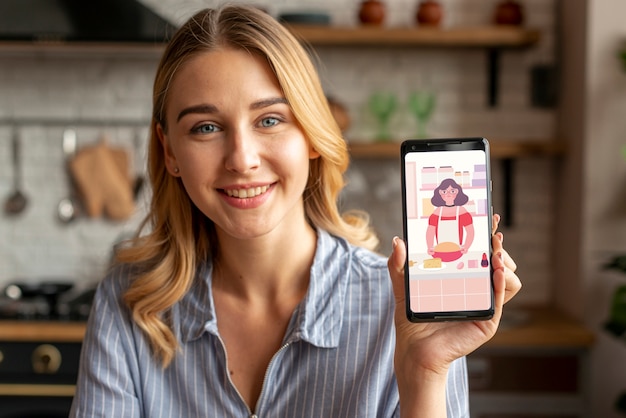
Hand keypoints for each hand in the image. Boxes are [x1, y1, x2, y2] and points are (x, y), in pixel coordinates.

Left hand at [387, 213, 519, 414]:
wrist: (415, 352)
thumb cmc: (412, 321)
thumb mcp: (403, 288)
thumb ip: (398, 265)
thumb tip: (397, 240)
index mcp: (461, 278)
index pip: (479, 252)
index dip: (486, 233)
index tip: (488, 216)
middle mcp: (476, 288)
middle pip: (498, 260)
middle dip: (497, 243)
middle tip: (491, 231)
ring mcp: (484, 303)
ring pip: (508, 277)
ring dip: (504, 261)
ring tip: (494, 252)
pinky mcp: (487, 320)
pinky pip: (501, 298)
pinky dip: (503, 283)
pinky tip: (498, 270)